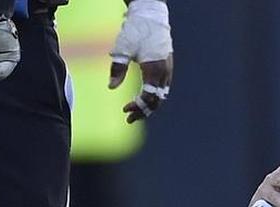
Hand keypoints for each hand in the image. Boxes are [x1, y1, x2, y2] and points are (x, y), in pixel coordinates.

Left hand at [109, 0, 172, 122]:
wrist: (150, 15)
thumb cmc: (136, 31)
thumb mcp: (122, 50)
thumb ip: (117, 70)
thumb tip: (111, 87)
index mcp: (154, 70)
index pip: (148, 97)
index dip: (137, 106)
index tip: (125, 110)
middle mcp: (164, 72)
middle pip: (157, 101)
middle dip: (144, 111)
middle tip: (129, 118)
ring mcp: (168, 69)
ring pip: (162, 95)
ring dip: (149, 105)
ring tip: (137, 110)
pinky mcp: (168, 65)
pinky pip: (163, 87)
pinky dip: (154, 96)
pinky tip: (144, 96)